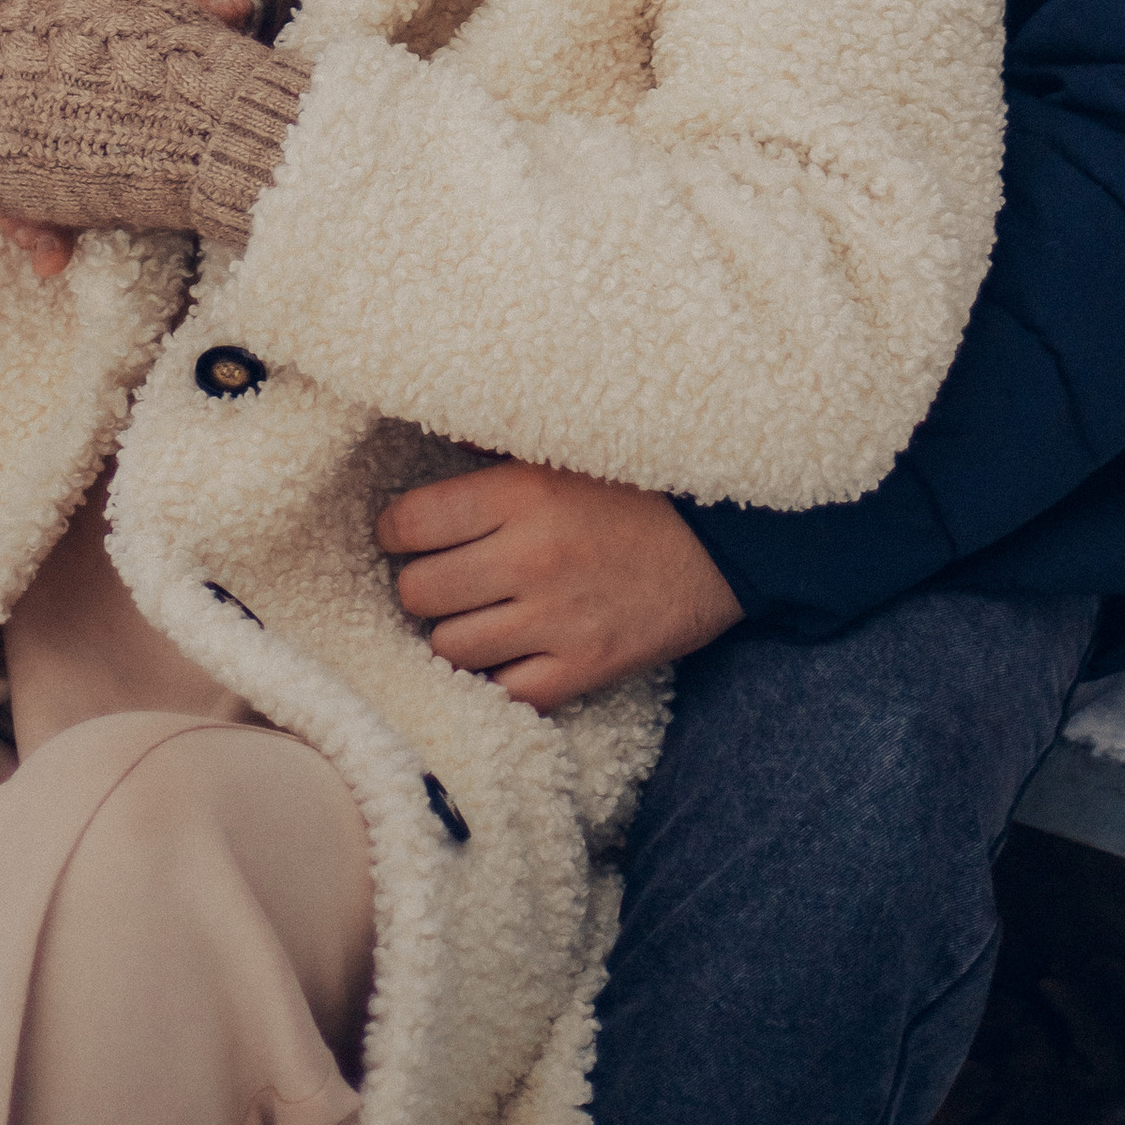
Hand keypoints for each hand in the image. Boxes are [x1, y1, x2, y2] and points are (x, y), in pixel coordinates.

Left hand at [376, 461, 742, 714]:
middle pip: (419, 591)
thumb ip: (497, 444)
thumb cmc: (640, 487)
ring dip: (453, 632)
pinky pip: (504, 692)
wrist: (729, 540)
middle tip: (443, 573)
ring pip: (449, 648)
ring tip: (474, 614)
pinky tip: (505, 654)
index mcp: (522, 492)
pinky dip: (494, 678)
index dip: (396, 528)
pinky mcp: (584, 667)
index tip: (405, 531)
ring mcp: (557, 620)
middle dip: (421, 582)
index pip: (411, 522)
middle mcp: (531, 557)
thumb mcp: (567, 447)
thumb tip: (435, 432)